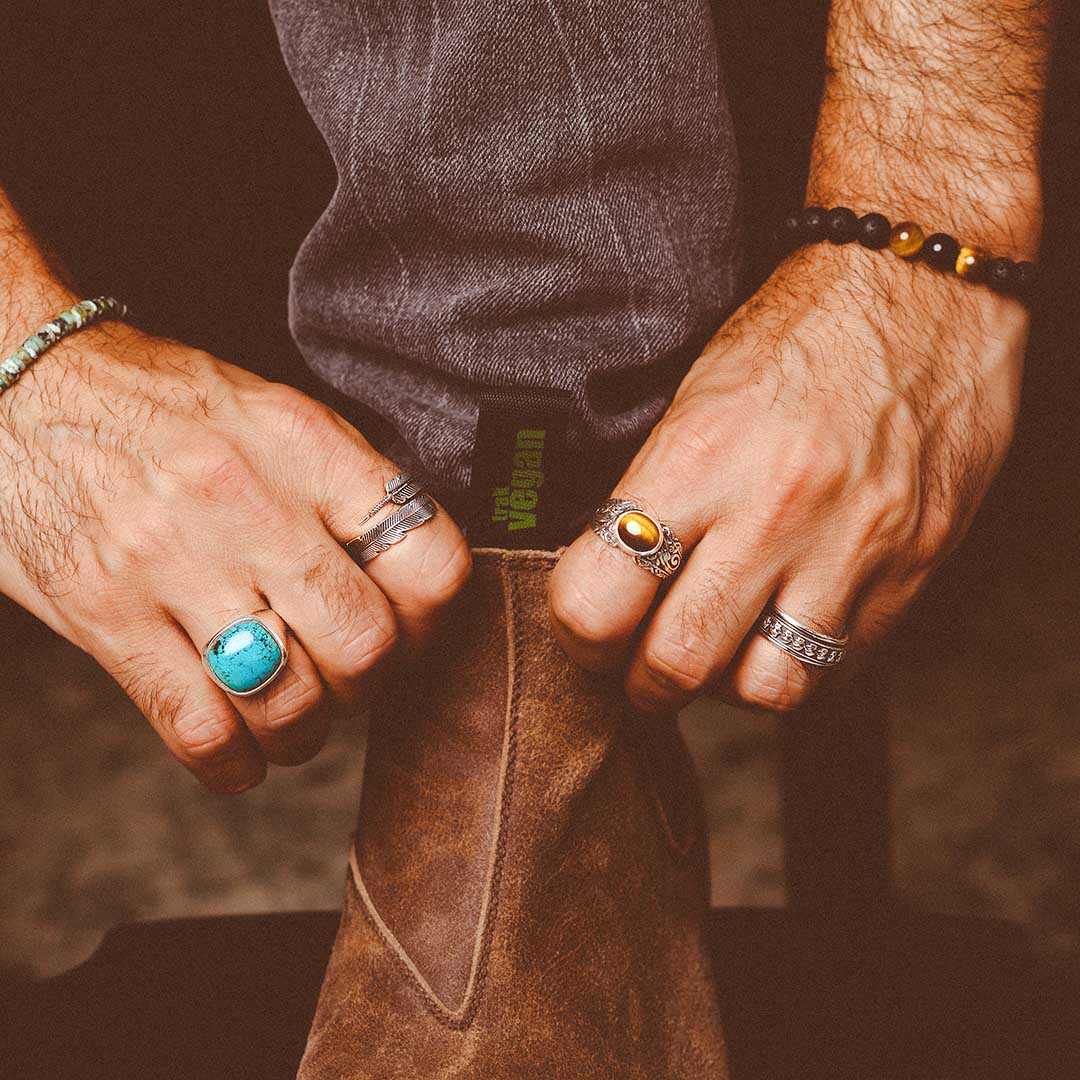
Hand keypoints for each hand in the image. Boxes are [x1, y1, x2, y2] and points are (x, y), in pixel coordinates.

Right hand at [0, 312, 470, 790]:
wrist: (24, 386)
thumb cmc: (166, 405)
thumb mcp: (275, 413)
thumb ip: (347, 489)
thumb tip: (409, 581)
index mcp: (306, 445)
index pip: (428, 558)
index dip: (436, 617)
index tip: (413, 629)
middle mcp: (247, 503)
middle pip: (364, 644)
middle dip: (370, 682)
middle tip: (349, 676)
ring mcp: (172, 563)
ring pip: (288, 701)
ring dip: (306, 731)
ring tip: (295, 715)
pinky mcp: (106, 616)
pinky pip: (199, 729)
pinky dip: (235, 762)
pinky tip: (241, 750)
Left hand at [549, 242, 1028, 712]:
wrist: (923, 290)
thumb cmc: (794, 337)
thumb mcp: (693, 398)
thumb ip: (650, 493)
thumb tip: (606, 580)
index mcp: (697, 456)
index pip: (597, 600)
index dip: (579, 634)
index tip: (589, 630)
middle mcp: (773, 509)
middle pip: (674, 666)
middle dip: (643, 680)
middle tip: (642, 658)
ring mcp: (851, 545)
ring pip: (764, 690)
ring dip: (727, 683)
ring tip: (722, 643)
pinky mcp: (912, 566)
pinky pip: (839, 665)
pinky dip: (800, 661)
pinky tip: (785, 620)